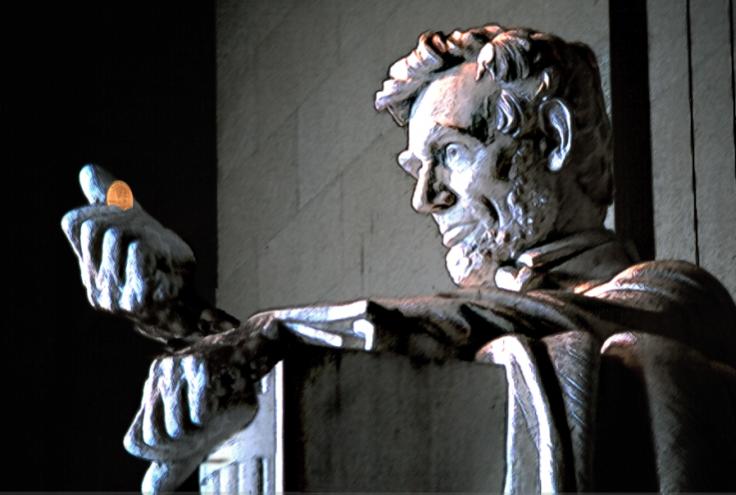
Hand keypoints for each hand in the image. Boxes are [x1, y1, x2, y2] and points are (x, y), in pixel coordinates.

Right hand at [61, 165, 197, 340]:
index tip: (129, 218)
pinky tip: (163, 263)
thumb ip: (111, 201)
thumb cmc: (161, 264)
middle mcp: (96, 285)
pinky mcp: (138, 300)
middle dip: (125, 220)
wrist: (191, 305)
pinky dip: (153, 247)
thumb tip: (87, 170)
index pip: (74, 222)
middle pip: (96, 226)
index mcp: (90, 268)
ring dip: (144, 234)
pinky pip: (137, 251)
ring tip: (158, 254)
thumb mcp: (135, 228)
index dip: (103, 209)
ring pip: (116, 236)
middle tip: (148, 235)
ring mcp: (114, 296)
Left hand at [124, 328, 264, 492]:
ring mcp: (176, 366)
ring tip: (217, 411)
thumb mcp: (198, 436)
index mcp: (153, 391)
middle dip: (183, 447)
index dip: (162, 455)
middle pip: (155, 438)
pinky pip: (201, 413)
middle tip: (205, 433)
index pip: (136, 441)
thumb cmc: (226, 398)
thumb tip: (150, 493)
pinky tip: (224, 395)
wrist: (255, 359)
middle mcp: (158, 375)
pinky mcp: (199, 363)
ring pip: (176, 429)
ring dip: (203, 432)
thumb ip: (172, 461)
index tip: (187, 446)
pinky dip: (216, 416)